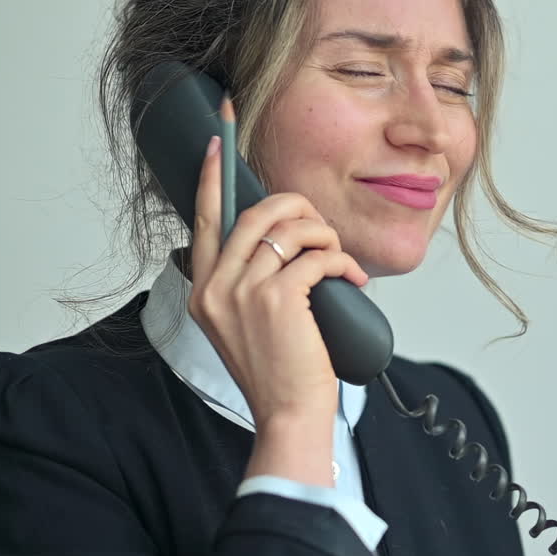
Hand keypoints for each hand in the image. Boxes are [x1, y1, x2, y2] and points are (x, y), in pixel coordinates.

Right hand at [188, 135, 368, 484]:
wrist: (288, 415)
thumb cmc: (278, 371)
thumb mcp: (246, 323)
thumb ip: (248, 281)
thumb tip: (280, 239)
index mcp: (203, 289)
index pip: (205, 217)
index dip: (213, 176)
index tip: (219, 140)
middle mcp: (215, 286)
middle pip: (259, 212)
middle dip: (301, 209)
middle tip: (324, 232)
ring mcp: (243, 292)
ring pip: (292, 229)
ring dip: (327, 238)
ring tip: (340, 262)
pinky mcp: (279, 299)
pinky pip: (318, 255)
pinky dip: (343, 262)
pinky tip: (353, 279)